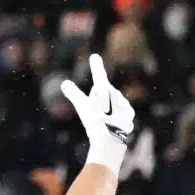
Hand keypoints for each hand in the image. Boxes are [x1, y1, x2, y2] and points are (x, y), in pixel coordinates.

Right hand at [59, 54, 135, 170]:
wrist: (110, 138)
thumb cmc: (93, 121)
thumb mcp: (81, 107)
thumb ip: (74, 94)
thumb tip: (64, 83)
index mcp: (103, 90)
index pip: (98, 75)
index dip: (95, 65)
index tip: (94, 56)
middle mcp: (115, 94)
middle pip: (104, 95)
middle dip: (100, 101)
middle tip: (94, 114)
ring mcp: (124, 104)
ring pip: (113, 105)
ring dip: (109, 111)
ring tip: (103, 122)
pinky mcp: (129, 115)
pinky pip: (121, 115)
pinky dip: (117, 120)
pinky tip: (113, 127)